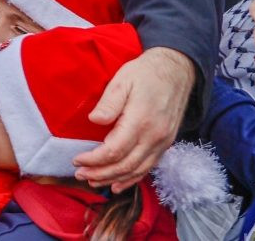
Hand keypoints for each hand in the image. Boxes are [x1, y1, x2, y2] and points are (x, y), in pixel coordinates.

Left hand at [73, 47, 193, 192]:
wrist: (177, 70)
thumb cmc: (146, 73)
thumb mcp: (123, 80)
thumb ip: (109, 102)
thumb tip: (94, 120)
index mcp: (140, 120)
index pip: (114, 150)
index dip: (94, 160)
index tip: (77, 160)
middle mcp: (154, 136)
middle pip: (124, 165)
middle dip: (100, 173)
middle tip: (80, 175)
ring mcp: (163, 142)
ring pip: (137, 170)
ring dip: (114, 179)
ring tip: (94, 182)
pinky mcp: (166, 143)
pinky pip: (149, 167)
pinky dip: (132, 178)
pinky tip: (118, 184)